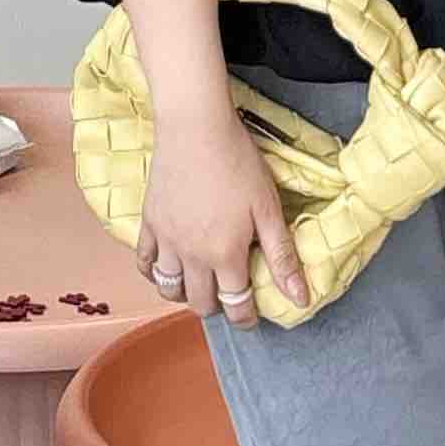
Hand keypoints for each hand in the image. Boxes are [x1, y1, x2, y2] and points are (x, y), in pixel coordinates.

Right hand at [135, 99, 309, 326]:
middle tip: (229, 298)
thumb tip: (300, 297)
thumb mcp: (268, 209)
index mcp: (225, 254)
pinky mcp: (149, 222)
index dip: (245, 317)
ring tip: (199, 286)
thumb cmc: (238, 163)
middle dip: (217, 308)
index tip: (251, 317)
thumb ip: (282, 257)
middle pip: (200, 302)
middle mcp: (191, 255)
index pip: (235, 304)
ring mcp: (166, 240)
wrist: (195, 127)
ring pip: (169, 288)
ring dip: (185, 295)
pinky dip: (154, 273)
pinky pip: (144, 261)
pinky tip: (167, 268)